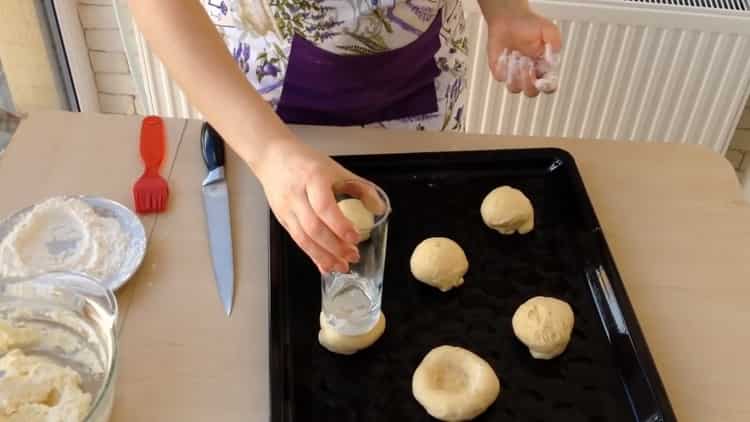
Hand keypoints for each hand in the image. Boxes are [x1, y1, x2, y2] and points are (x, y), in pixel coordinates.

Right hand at [255, 139, 375, 272]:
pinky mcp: (282, 219)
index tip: (355, 237)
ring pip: (303, 239)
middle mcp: (296, 194)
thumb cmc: (307, 163)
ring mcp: (286, 208)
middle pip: (313, 227)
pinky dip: (313, 256)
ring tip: (341, 266)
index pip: (324, 206)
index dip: (340, 225)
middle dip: (334, 246)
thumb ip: (360, 187)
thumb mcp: (336, 169)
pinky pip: (297, 241)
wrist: (273, 157)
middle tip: (353, 256)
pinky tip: (326, 265)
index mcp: (313, 178)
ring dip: (324, 256)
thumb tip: (379, 209)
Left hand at [481, 0, 561, 95]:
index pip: (548, 86)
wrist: (508, 18)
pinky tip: (505, 54)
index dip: (547, 86)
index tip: (542, 79)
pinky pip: (501, 78)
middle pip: (531, 92)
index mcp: (543, 68)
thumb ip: (555, 43)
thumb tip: (553, 61)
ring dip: (515, 74)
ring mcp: (513, 75)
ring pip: (514, 88)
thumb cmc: (529, 24)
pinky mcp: (500, 71)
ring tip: (516, 55)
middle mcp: (529, 75)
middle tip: (527, 63)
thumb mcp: (548, 29)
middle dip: (528, 81)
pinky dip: (503, 67)